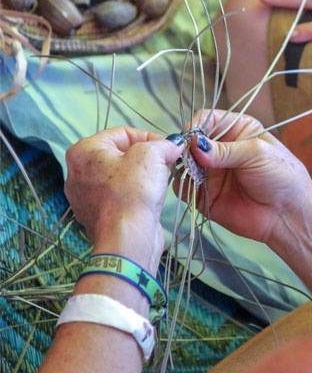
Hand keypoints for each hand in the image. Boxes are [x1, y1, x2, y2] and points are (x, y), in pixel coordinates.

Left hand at [64, 127, 183, 268]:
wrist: (127, 239)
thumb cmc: (134, 192)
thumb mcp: (152, 155)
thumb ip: (163, 144)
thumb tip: (173, 145)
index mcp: (84, 151)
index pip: (123, 133)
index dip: (150, 137)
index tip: (169, 147)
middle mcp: (77, 172)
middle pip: (120, 154)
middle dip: (146, 157)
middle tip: (166, 162)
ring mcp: (84, 195)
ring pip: (120, 175)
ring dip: (141, 175)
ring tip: (159, 180)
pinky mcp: (95, 215)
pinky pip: (118, 195)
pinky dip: (134, 193)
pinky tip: (149, 198)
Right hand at [180, 110, 311, 244]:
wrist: (288, 214)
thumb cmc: (282, 176)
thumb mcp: (257, 154)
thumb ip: (225, 150)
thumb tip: (195, 144)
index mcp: (237, 130)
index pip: (207, 119)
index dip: (195, 125)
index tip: (190, 136)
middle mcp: (221, 149)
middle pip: (191, 142)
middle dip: (185, 148)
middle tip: (188, 157)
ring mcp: (212, 172)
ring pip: (185, 164)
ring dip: (183, 167)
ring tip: (193, 173)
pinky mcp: (205, 195)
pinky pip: (185, 188)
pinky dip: (183, 186)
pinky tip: (192, 187)